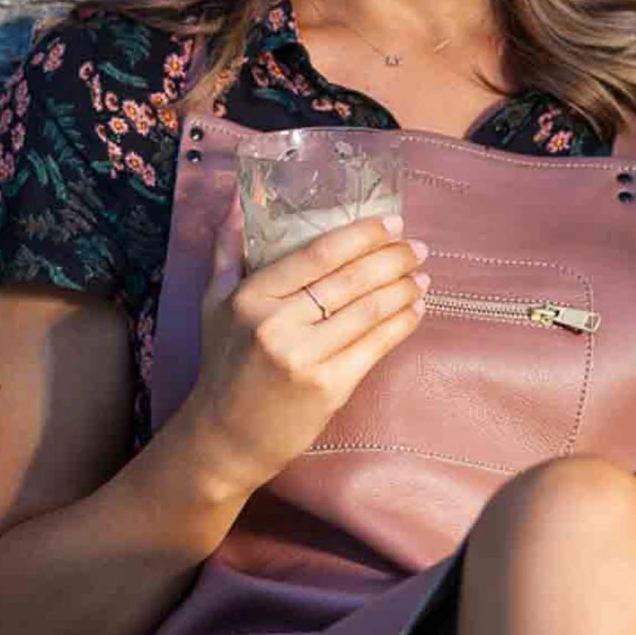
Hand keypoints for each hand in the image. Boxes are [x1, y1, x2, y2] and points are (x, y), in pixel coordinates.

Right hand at [184, 191, 430, 499]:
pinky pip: (376, 345)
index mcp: (252, 297)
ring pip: (370, 310)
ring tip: (421, 276)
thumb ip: (227, 249)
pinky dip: (402, 323)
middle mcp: (277, 324)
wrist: (225, 436)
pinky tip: (415, 309)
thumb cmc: (224, 364)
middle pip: (351, 279)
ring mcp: (305, 358)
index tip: (391, 223)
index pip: (318, 253)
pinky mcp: (328, 387)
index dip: (362, 235)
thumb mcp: (215, 303)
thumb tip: (237, 198)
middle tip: (416, 248)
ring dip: (404, 288)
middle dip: (393, 258)